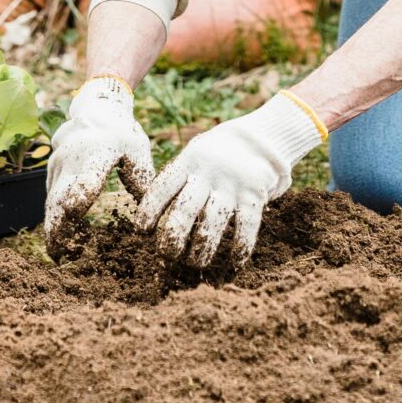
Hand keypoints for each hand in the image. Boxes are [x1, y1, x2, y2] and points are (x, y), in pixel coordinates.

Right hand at [41, 78, 156, 242]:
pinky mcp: (50, 172)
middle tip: (61, 255)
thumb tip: (145, 209)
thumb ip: (141, 177)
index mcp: (98, 152)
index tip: (76, 210)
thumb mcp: (138, 149)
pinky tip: (62, 237)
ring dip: (54, 227)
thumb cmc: (121, 134)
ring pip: (50, 201)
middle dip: (58, 227)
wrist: (95, 109)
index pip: (88, 173)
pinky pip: (49, 198)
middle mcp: (72, 159)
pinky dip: (54, 218)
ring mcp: (57, 165)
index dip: (82, 191)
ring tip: (60, 253)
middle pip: (59, 196)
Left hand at [136, 92, 324, 267]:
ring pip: (212, 223)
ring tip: (195, 264)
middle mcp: (208, 174)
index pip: (163, 187)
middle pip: (186, 210)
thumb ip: (177, 178)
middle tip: (166, 254)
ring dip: (202, 249)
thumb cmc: (216, 154)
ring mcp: (232, 185)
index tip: (142, 230)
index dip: (150, 210)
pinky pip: (247, 226)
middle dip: (173, 236)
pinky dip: (241, 247)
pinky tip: (234, 263)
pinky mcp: (253, 195)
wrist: (260, 139)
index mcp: (188, 162)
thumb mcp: (194, 155)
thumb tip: (150, 213)